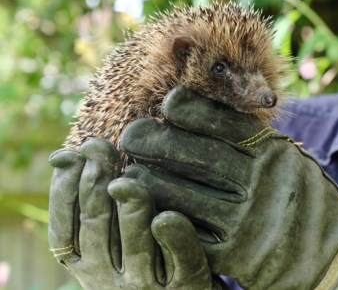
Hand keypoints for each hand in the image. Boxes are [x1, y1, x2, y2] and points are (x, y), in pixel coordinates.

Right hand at [48, 138, 217, 288]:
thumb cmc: (141, 258)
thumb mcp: (108, 239)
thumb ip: (91, 204)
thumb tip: (64, 154)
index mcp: (85, 264)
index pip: (64, 227)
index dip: (64, 189)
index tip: (70, 154)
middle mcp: (109, 279)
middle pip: (98, 226)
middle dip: (95, 184)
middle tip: (99, 148)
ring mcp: (148, 284)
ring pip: (137, 244)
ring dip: (130, 209)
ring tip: (126, 182)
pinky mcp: (187, 284)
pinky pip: (181, 258)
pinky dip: (173, 236)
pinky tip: (167, 216)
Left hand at [119, 86, 337, 288]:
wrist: (330, 251)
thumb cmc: (297, 194)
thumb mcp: (284, 156)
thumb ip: (249, 137)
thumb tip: (195, 106)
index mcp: (274, 153)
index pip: (223, 123)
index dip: (188, 110)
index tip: (167, 103)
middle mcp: (262, 183)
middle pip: (196, 156)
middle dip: (155, 142)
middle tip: (130, 134)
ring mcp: (248, 221)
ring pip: (182, 196)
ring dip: (148, 181)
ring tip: (130, 172)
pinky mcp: (236, 256)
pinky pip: (187, 233)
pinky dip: (161, 218)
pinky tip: (146, 209)